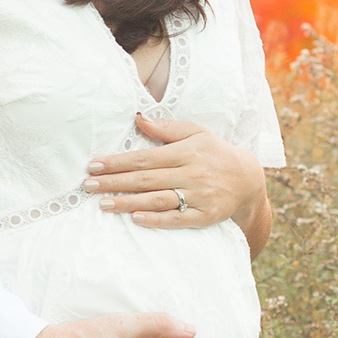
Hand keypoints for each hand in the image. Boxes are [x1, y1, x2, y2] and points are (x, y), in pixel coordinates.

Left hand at [84, 115, 264, 229]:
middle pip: (146, 180)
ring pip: (158, 200)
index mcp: (186, 152)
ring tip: (104, 204)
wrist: (248, 180)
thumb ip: (167, 128)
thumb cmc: (215, 153)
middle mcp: (192, 174)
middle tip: (89, 186)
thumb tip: (138, 118)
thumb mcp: (196, 133)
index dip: (118, 162)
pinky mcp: (205, 216)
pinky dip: (156, 220)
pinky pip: (177, 219)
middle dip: (115, 182)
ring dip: (129, 203)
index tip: (94, 165)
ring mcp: (199, 196)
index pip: (145, 158)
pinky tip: (136, 218)